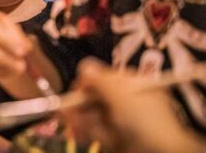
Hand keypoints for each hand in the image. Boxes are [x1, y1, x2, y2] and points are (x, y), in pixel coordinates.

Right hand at [65, 59, 205, 152]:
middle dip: (79, 101)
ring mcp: (124, 123)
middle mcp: (130, 102)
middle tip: (62, 106)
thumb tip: (84, 64)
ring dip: (77, 115)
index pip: (107, 78)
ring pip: (95, 115)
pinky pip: (98, 130)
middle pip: (98, 97)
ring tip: (61, 117)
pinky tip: (71, 128)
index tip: (76, 86)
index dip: (89, 81)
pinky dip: (83, 128)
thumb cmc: (143, 118)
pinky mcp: (118, 140)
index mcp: (136, 85)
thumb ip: (99, 79)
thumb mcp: (120, 93)